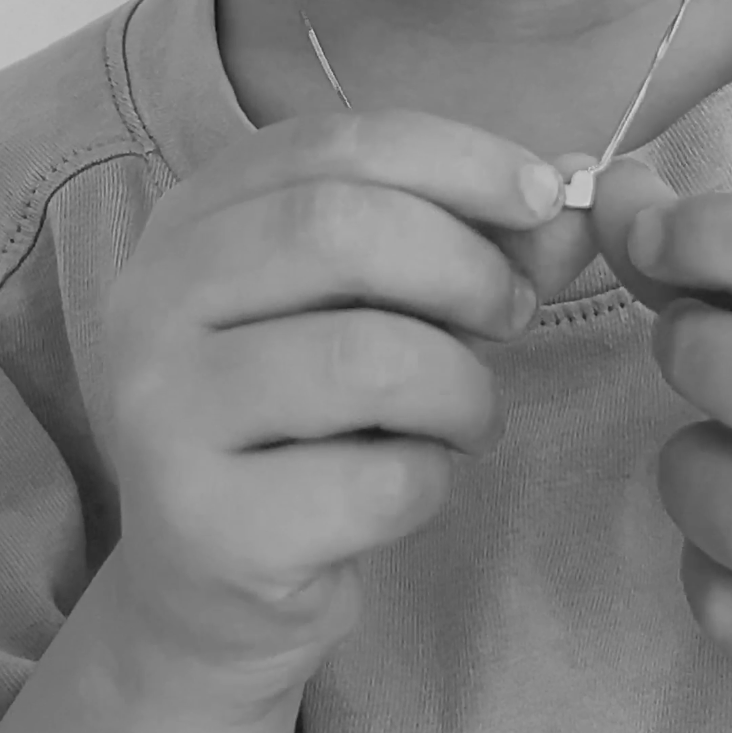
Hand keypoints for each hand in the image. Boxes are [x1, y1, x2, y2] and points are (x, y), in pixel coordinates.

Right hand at [97, 108, 563, 726]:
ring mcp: (164, 414)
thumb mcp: (384, 310)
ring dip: (462, 387)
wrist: (210, 588)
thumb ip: (474, 243)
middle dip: (465, 266)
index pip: (330, 144)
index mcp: (191, 221)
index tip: (549, 195)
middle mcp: (149, 301)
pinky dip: (433, 479)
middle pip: (338, 231)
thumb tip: (582, 192)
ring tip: (468, 416)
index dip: (457, 158)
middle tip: (515, 315)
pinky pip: (375, 480)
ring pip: (365, 357)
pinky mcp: (205, 525)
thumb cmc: (309, 421)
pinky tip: (415, 484)